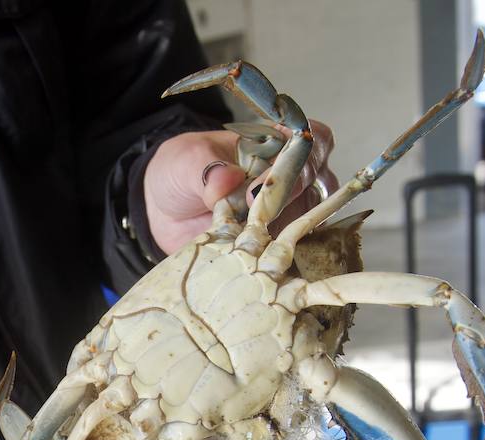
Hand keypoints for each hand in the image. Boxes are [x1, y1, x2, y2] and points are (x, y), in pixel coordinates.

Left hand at [143, 121, 337, 254]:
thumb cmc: (180, 174)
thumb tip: (226, 179)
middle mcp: (290, 177)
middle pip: (321, 181)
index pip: (312, 139)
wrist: (164, 212)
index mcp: (274, 144)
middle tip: (254, 206)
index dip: (303, 154)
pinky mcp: (276, 243)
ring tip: (250, 233)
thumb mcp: (185, 162)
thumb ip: (205, 169)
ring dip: (287, 227)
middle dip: (292, 194)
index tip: (270, 176)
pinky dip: (280, 253)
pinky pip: (293, 250)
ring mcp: (286, 212)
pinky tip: (255, 255)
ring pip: (312, 218)